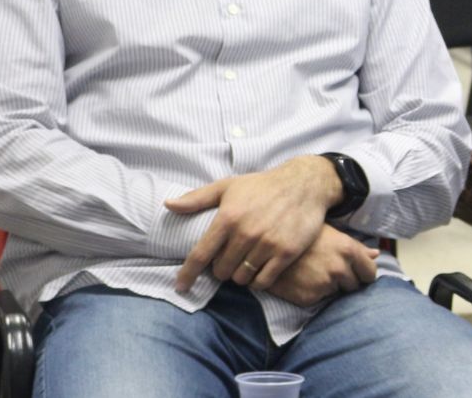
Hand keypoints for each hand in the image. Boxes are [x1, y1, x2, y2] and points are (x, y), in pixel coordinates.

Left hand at [166, 155, 340, 292]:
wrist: (304, 185)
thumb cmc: (262, 186)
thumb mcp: (228, 186)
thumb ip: (197, 199)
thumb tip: (168, 205)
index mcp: (228, 217)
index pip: (200, 254)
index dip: (187, 274)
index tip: (180, 286)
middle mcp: (246, 233)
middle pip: (221, 271)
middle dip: (221, 269)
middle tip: (229, 259)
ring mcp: (267, 244)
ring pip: (241, 278)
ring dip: (239, 276)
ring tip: (244, 263)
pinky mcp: (286, 253)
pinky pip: (263, 281)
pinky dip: (258, 281)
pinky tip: (259, 271)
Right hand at [263, 225, 379, 306]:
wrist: (267, 244)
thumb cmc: (301, 233)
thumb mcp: (330, 233)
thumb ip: (355, 246)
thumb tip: (376, 254)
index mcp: (348, 250)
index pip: (370, 273)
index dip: (363, 273)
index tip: (356, 272)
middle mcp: (339, 268)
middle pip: (355, 285)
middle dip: (345, 280)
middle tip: (326, 268)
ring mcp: (324, 284)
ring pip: (336, 293)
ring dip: (329, 286)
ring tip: (312, 271)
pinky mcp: (310, 297)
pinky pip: (319, 299)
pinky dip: (312, 292)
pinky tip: (301, 279)